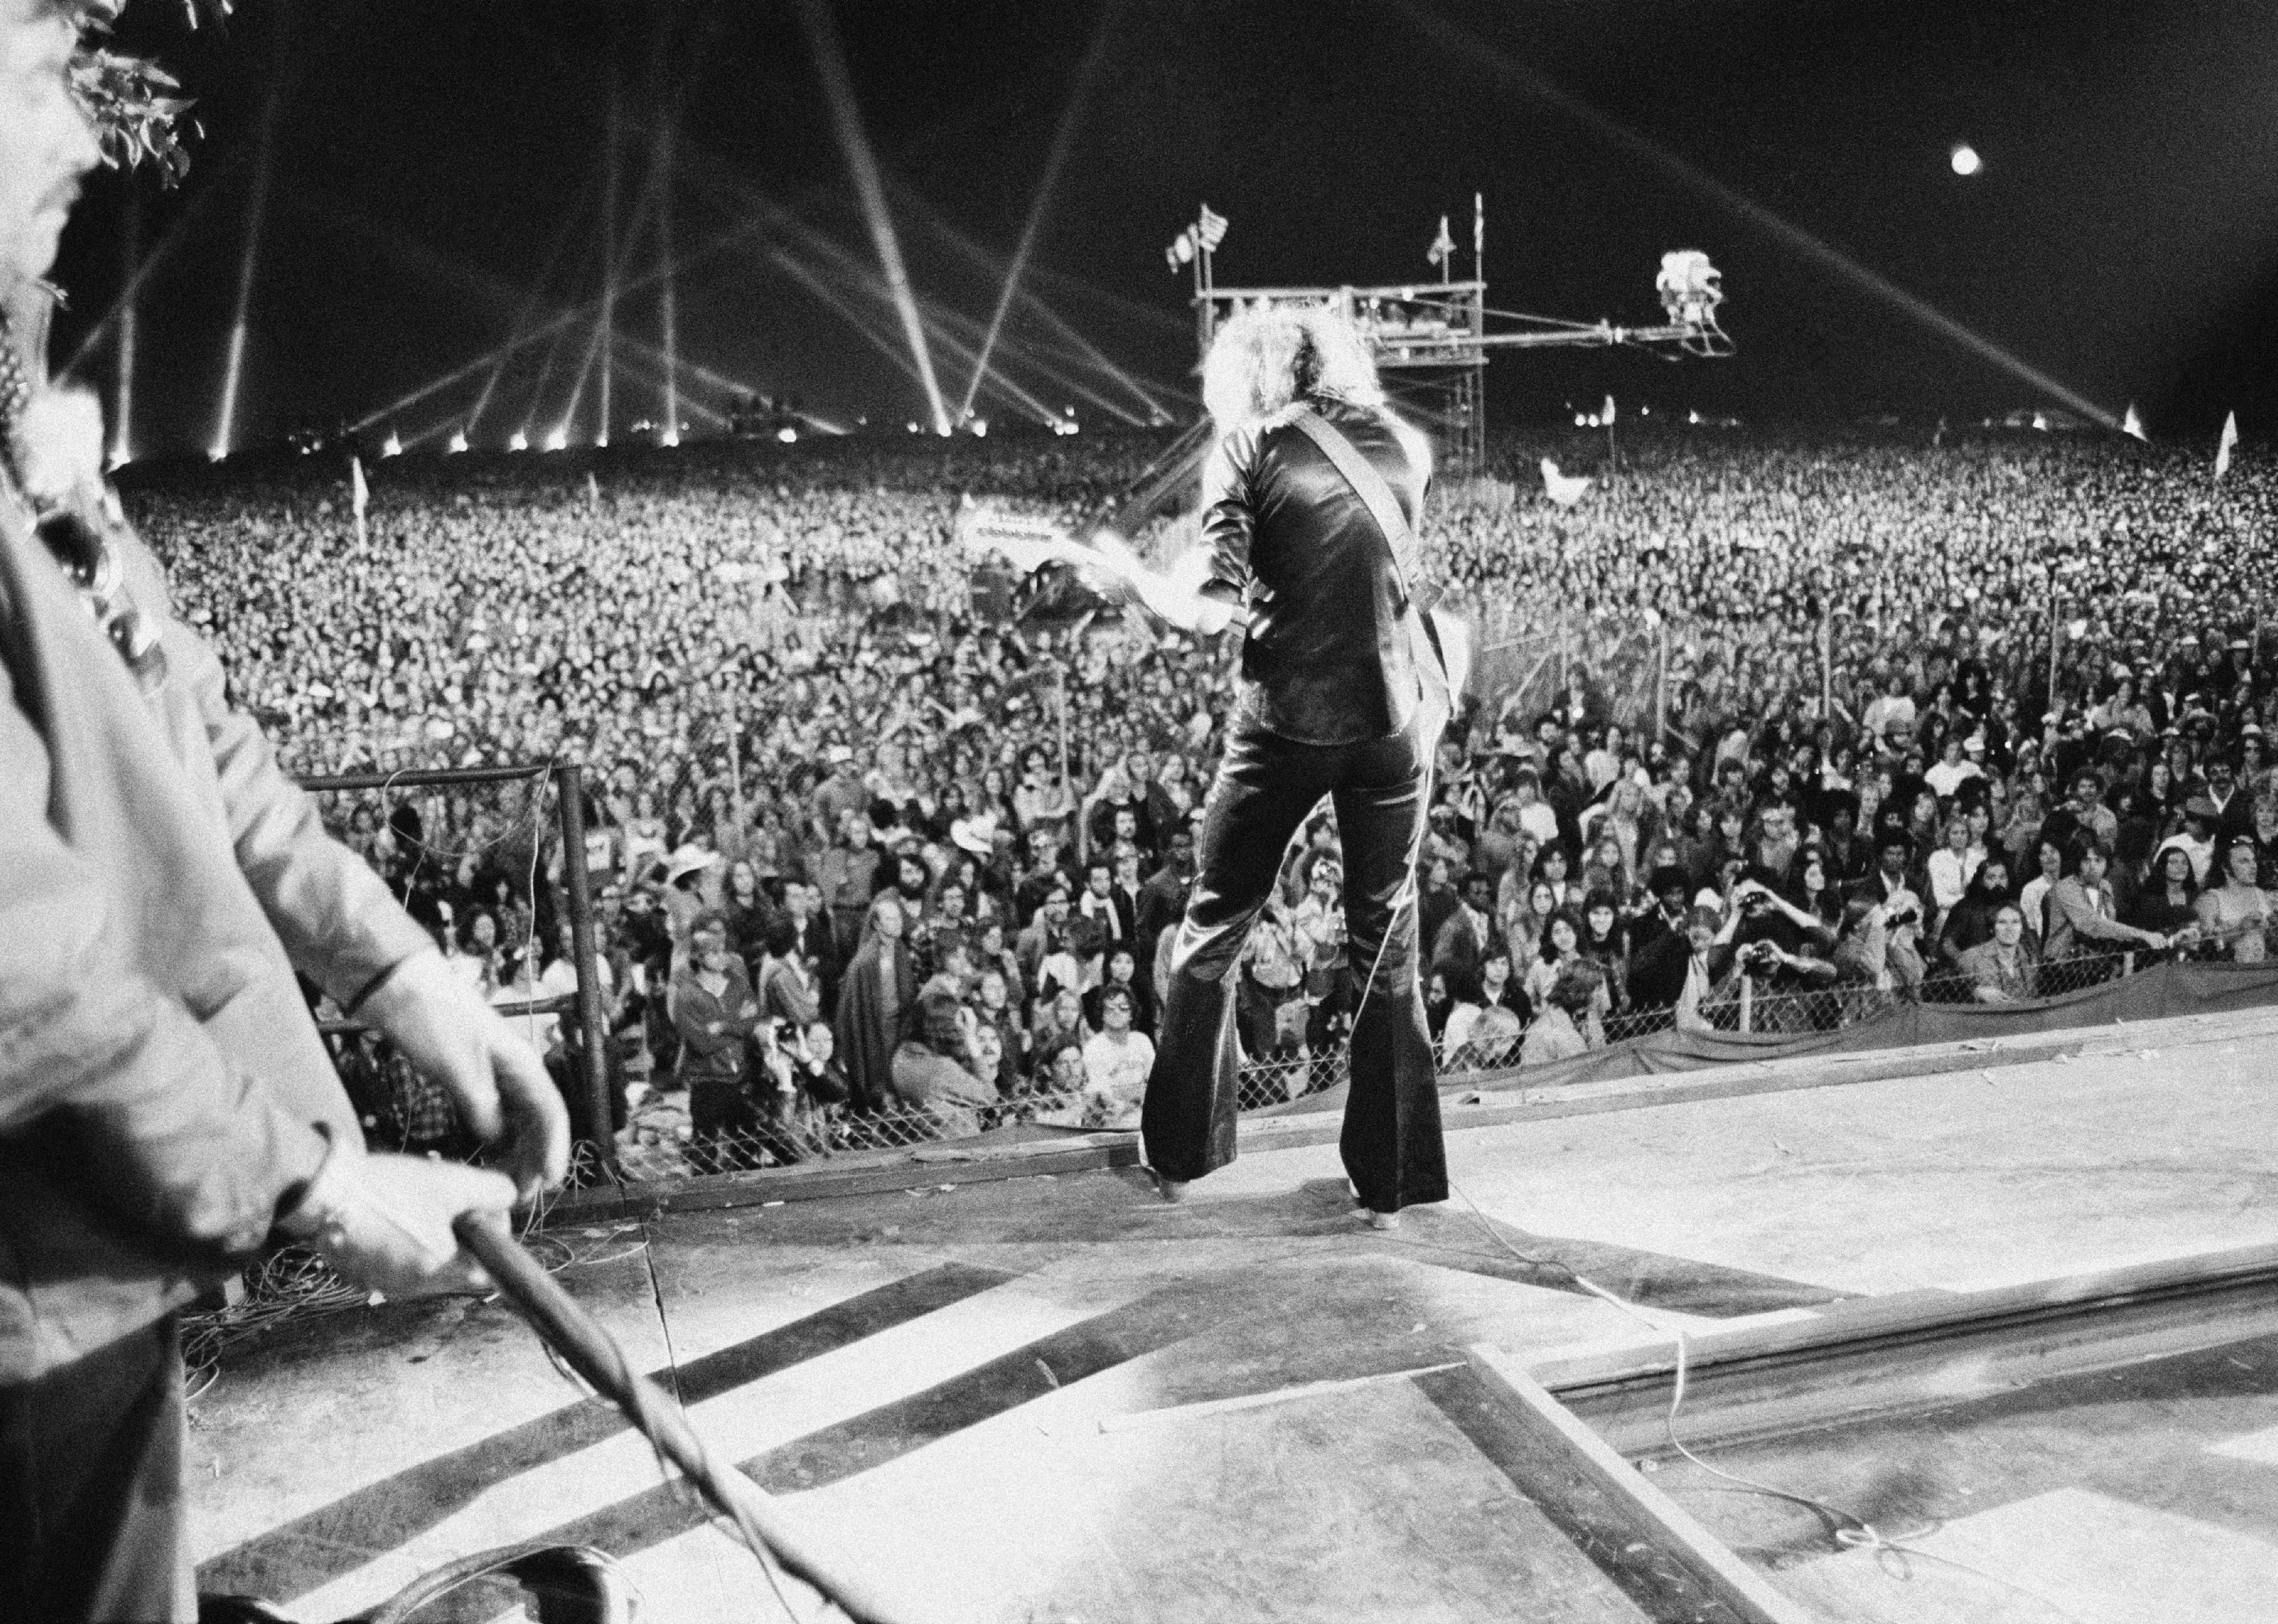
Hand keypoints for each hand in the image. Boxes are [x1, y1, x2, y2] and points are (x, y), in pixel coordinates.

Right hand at [282, 1147, 517, 1298]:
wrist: (324, 1193)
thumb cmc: (392, 1188)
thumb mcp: (454, 1181)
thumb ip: (495, 1192)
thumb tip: (510, 1199)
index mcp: (440, 1270)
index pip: (489, 1271)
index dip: (492, 1238)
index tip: (478, 1208)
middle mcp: (413, 1287)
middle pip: (458, 1267)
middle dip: (461, 1235)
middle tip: (446, 1201)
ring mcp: (385, 1284)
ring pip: (428, 1264)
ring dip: (432, 1238)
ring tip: (415, 1203)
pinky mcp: (362, 1275)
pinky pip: (397, 1263)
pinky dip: (403, 1243)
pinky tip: (391, 1214)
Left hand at [361, 948, 571, 1197]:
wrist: (400, 988)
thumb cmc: (431, 1019)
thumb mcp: (456, 1064)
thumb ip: (480, 1104)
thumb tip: (496, 1141)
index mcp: (521, 1062)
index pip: (551, 1111)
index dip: (555, 1148)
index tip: (552, 1180)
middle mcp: (515, 1070)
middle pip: (538, 1122)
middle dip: (536, 1159)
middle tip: (524, 1196)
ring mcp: (495, 1075)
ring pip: (517, 1123)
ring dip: (517, 1154)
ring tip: (506, 1186)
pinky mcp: (472, 1080)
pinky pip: (494, 1118)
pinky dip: (494, 1143)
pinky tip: (486, 1161)